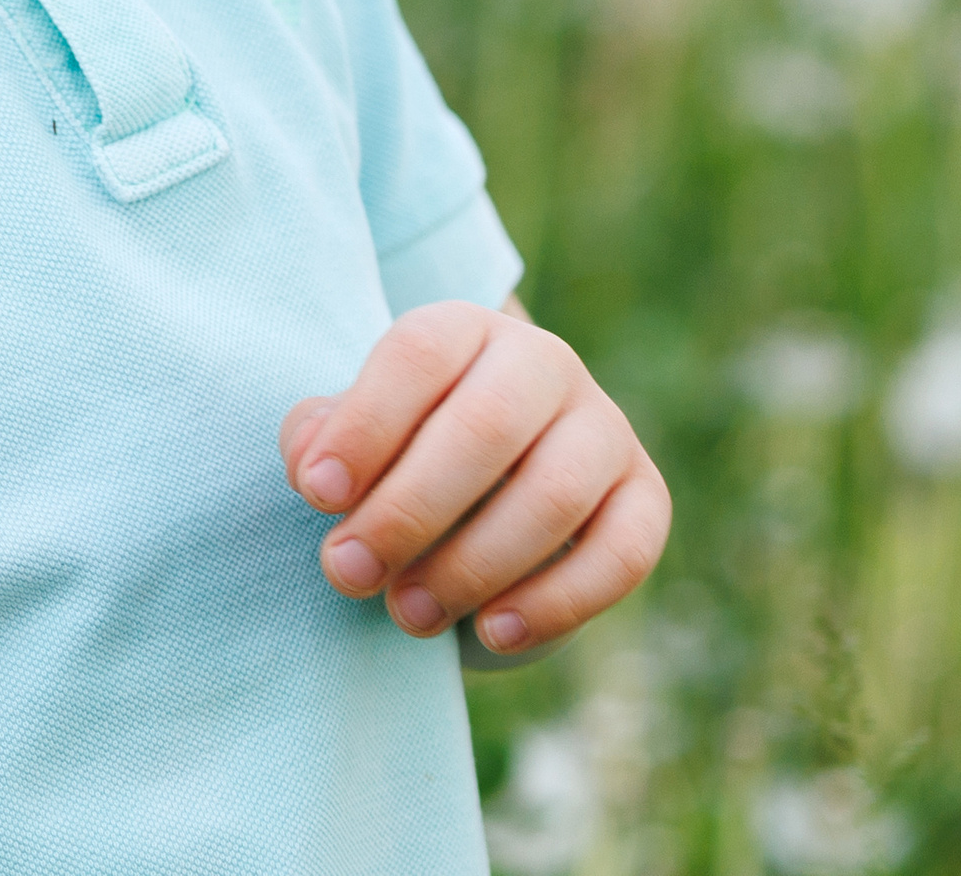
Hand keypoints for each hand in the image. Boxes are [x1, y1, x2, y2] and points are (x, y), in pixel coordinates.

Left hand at [279, 301, 669, 655]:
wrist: (494, 473)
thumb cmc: (404, 450)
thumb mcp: (355, 431)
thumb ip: (320, 439)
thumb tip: (317, 471)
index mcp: (466, 328)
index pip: (420, 353)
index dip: (365, 425)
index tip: (316, 495)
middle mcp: (544, 361)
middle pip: (486, 426)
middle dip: (408, 511)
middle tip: (349, 574)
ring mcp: (604, 426)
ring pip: (553, 495)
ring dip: (472, 566)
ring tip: (407, 614)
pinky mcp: (644, 497)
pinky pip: (623, 552)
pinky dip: (557, 602)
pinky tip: (493, 632)